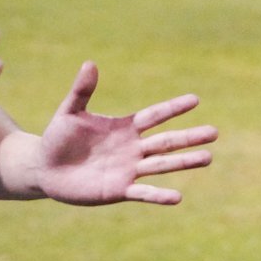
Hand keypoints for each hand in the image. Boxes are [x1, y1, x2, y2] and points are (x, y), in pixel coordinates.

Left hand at [28, 62, 216, 205]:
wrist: (45, 169)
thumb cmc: (58, 138)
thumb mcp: (69, 112)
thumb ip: (82, 91)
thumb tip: (90, 63)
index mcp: (125, 127)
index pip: (155, 116)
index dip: (173, 108)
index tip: (195, 100)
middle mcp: (133, 148)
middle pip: (167, 141)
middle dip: (190, 137)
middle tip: (215, 132)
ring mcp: (128, 169)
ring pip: (162, 165)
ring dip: (184, 162)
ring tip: (208, 158)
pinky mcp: (119, 190)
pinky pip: (143, 192)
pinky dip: (159, 195)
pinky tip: (178, 197)